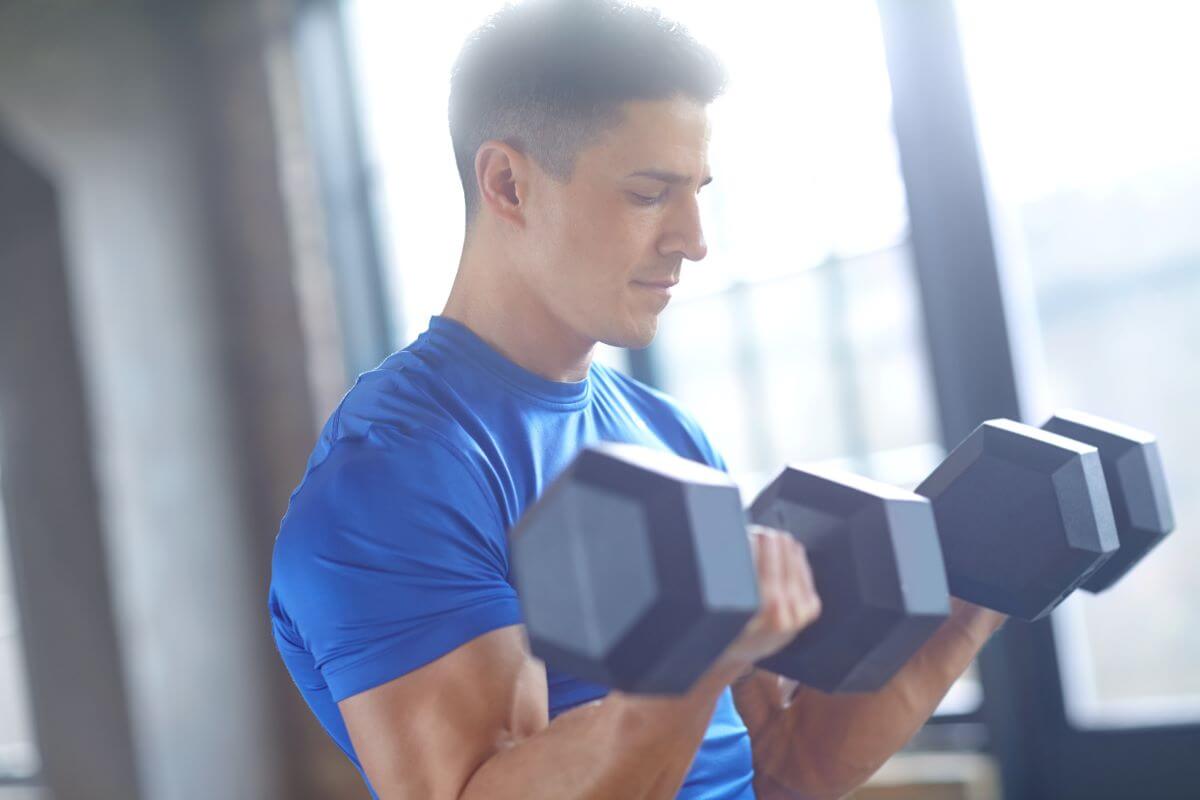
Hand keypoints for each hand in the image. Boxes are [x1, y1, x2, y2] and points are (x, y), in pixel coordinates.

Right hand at [718, 525, 821, 669]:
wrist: (745, 653)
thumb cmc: (729, 628)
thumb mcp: (726, 610)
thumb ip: (732, 582)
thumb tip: (737, 545)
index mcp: (766, 614)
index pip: (768, 567)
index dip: (761, 544)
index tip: (753, 531)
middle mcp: (788, 614)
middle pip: (784, 559)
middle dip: (771, 541)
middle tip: (758, 531)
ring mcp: (802, 612)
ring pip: (796, 561)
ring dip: (782, 547)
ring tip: (768, 538)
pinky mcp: (811, 610)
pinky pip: (804, 572)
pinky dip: (794, 558)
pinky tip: (786, 550)